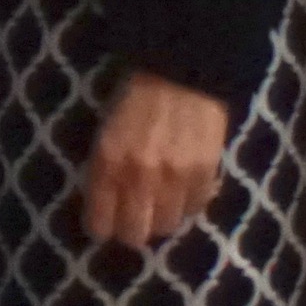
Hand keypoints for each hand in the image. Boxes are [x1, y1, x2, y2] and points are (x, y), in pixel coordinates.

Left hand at [82, 70, 229, 247]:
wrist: (181, 71)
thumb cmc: (135, 96)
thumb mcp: (105, 130)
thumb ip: (104, 168)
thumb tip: (106, 203)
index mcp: (108, 162)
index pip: (100, 223)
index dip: (101, 227)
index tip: (104, 224)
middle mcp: (140, 176)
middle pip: (135, 235)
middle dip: (131, 231)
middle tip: (133, 220)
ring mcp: (175, 177)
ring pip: (167, 225)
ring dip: (162, 218)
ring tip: (160, 203)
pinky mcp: (205, 173)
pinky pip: (195, 207)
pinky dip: (188, 203)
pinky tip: (183, 188)